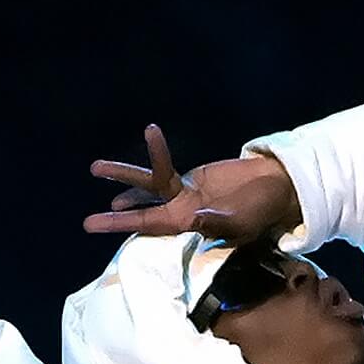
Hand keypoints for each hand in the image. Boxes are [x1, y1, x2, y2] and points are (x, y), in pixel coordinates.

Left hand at [83, 124, 300, 243]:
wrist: (275, 188)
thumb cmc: (263, 210)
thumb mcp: (243, 221)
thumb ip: (218, 222)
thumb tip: (193, 221)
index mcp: (191, 228)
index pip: (152, 228)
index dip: (126, 226)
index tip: (101, 223)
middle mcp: (182, 214)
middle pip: (143, 215)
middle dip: (116, 220)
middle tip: (88, 224)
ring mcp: (185, 196)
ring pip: (148, 188)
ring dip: (123, 179)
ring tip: (95, 169)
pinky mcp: (190, 180)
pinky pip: (165, 170)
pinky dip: (156, 154)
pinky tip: (149, 135)